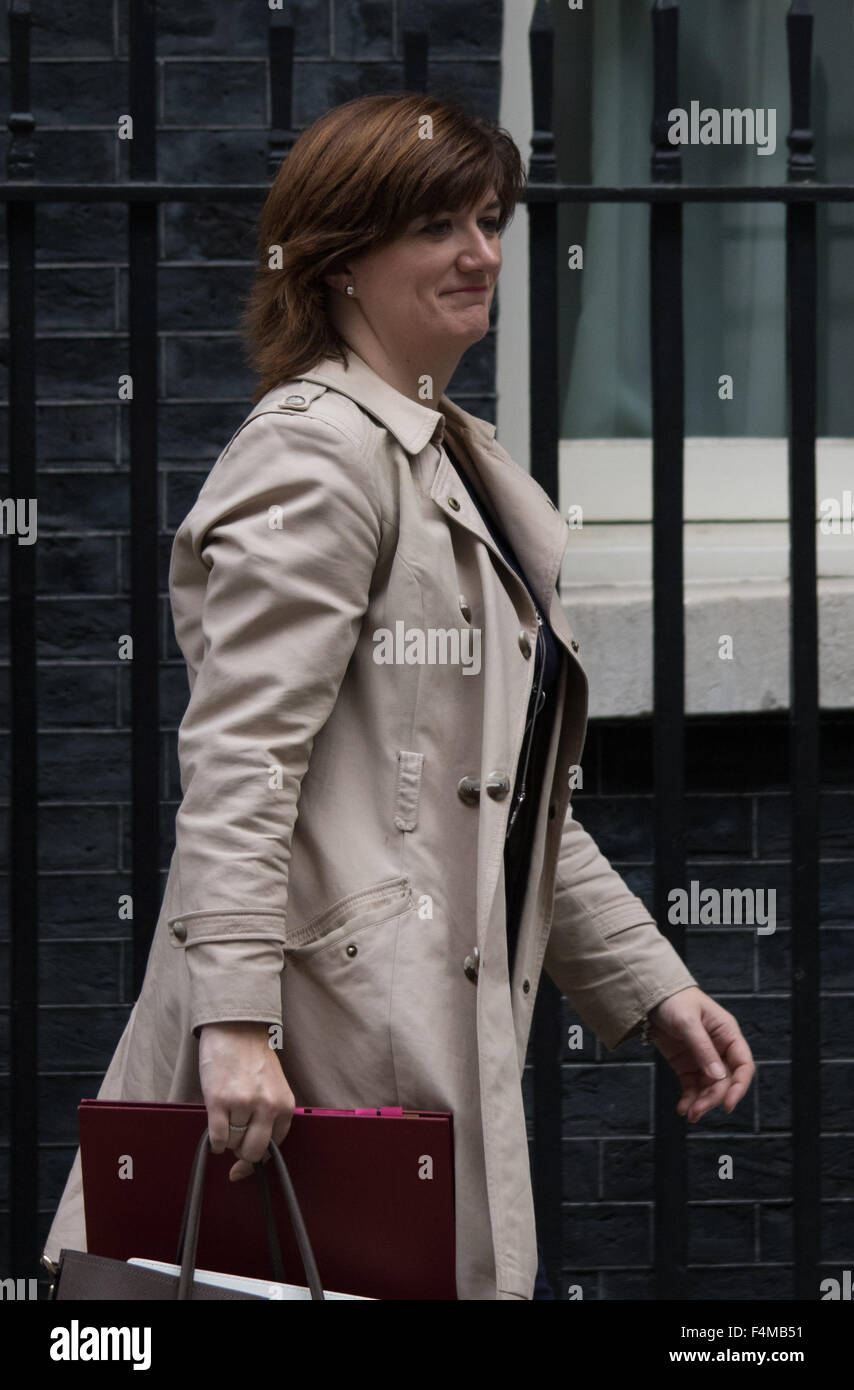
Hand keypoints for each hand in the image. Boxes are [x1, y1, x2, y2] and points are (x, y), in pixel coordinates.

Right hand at [198, 1021, 294, 1180]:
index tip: (243, 1167)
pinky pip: (217, 1138)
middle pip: (253, 1153)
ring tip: (226, 1115)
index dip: (257, 1159)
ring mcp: (243, 1103)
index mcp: (284, 1105)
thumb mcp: (273, 1088)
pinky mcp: (219, 1100)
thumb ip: (269, 1117)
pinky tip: (215, 1125)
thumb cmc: (253, 1058)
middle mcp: (267, 1106)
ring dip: (226, 1138)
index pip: (273, 1148)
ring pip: (232, 1144)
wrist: (236, 1028)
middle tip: (234, 1138)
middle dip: (241, 1151)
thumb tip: (252, 1155)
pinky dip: (213, 1140)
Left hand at [646, 986, 754, 1122]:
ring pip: (709, 1088)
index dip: (739, 1086)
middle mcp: (719, 1049)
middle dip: (713, 1098)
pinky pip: (692, 1087)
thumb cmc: (674, 1000)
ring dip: (701, 1102)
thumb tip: (718, 1077)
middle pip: (725, 1081)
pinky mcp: (686, 1065)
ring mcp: (703, 1058)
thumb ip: (703, 1048)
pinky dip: (689, 1099)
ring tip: (688, 1113)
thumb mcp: (688, 1022)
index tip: (728, 1104)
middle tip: (697, 1111)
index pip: (743, 1065)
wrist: (649, 996)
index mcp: (728, 1034)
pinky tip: (682, 1108)